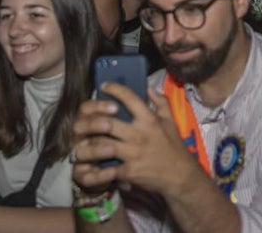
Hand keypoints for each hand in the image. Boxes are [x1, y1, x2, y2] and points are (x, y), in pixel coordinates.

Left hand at [71, 83, 202, 197]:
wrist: (179, 175)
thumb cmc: (173, 146)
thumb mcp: (171, 120)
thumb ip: (160, 101)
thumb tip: (148, 87)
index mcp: (149, 119)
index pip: (129, 97)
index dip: (114, 89)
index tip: (104, 86)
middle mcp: (139, 134)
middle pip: (107, 123)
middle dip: (92, 121)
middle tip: (85, 119)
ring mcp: (132, 153)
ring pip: (100, 145)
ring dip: (87, 144)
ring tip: (81, 142)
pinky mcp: (128, 171)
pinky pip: (105, 170)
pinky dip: (94, 169)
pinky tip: (87, 166)